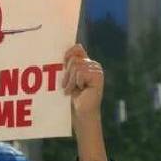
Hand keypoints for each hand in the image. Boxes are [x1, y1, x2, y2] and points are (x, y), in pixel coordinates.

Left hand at [62, 44, 107, 160]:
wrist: (80, 112)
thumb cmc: (72, 97)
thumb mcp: (68, 78)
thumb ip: (69, 64)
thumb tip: (69, 49)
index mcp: (86, 62)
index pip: (77, 48)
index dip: (68, 54)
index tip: (62, 64)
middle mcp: (93, 64)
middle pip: (74, 59)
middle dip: (67, 74)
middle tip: (68, 86)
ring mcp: (97, 70)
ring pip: (76, 66)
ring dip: (71, 81)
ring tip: (73, 90)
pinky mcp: (98, 76)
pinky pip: (80, 73)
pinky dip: (77, 83)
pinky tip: (81, 90)